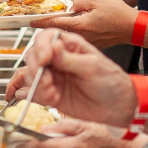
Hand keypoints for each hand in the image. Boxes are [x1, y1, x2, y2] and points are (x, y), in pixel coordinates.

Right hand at [7, 30, 134, 124]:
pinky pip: (32, 91)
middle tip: (48, 82)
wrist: (117, 108)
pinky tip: (49, 99)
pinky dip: (35, 96)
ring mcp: (53, 76)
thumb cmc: (111, 82)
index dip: (41, 46)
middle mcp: (58, 59)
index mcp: (70, 46)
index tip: (45, 60)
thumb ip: (70, 59)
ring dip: (37, 85)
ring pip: (30, 75)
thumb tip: (53, 46)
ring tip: (53, 95)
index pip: (46, 38)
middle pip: (33, 56)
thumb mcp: (92, 67)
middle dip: (36, 69)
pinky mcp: (50, 93)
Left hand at [35, 0, 136, 50]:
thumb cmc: (118, 14)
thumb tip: (71, 7)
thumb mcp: (97, 0)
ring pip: (68, 37)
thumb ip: (79, 2)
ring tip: (56, 26)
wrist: (134, 28)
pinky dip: (72, 35)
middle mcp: (82, 36)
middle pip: (59, 33)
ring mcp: (88, 42)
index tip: (30, 22)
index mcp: (80, 25)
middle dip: (49, 29)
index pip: (55, 24)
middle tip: (39, 24)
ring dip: (61, 32)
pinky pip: (78, 40)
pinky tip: (74, 30)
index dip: (41, 23)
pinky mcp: (93, 45)